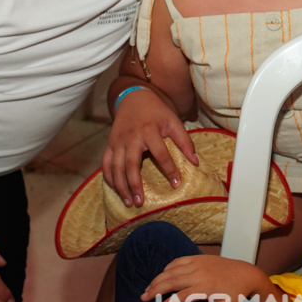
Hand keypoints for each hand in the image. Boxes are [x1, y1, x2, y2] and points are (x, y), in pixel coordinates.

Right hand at [102, 88, 196, 206]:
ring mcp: (118, 141)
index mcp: (149, 131)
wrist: (134, 99)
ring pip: (115, 167)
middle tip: (141, 202)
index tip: (177, 184)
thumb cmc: (157, 113)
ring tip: (130, 202)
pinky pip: (105, 163)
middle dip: (135, 184)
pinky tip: (116, 190)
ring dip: (120, 186)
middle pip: (130, 164)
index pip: (161, 153)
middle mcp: (131, 137)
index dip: (170, 169)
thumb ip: (184, 141)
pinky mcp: (110, 144)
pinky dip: (108, 177)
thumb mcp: (173, 122)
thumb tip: (195, 162)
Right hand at [142, 255, 269, 301]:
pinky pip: (179, 261)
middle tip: (144, 297)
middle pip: (172, 280)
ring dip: (158, 278)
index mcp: (206, 287)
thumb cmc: (235, 292)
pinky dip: (168, 267)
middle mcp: (199, 273)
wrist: (245, 273)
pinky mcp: (198, 258)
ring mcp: (198, 264)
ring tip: (148, 288)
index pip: (182, 296)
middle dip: (156, 289)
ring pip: (172, 270)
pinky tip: (162, 275)